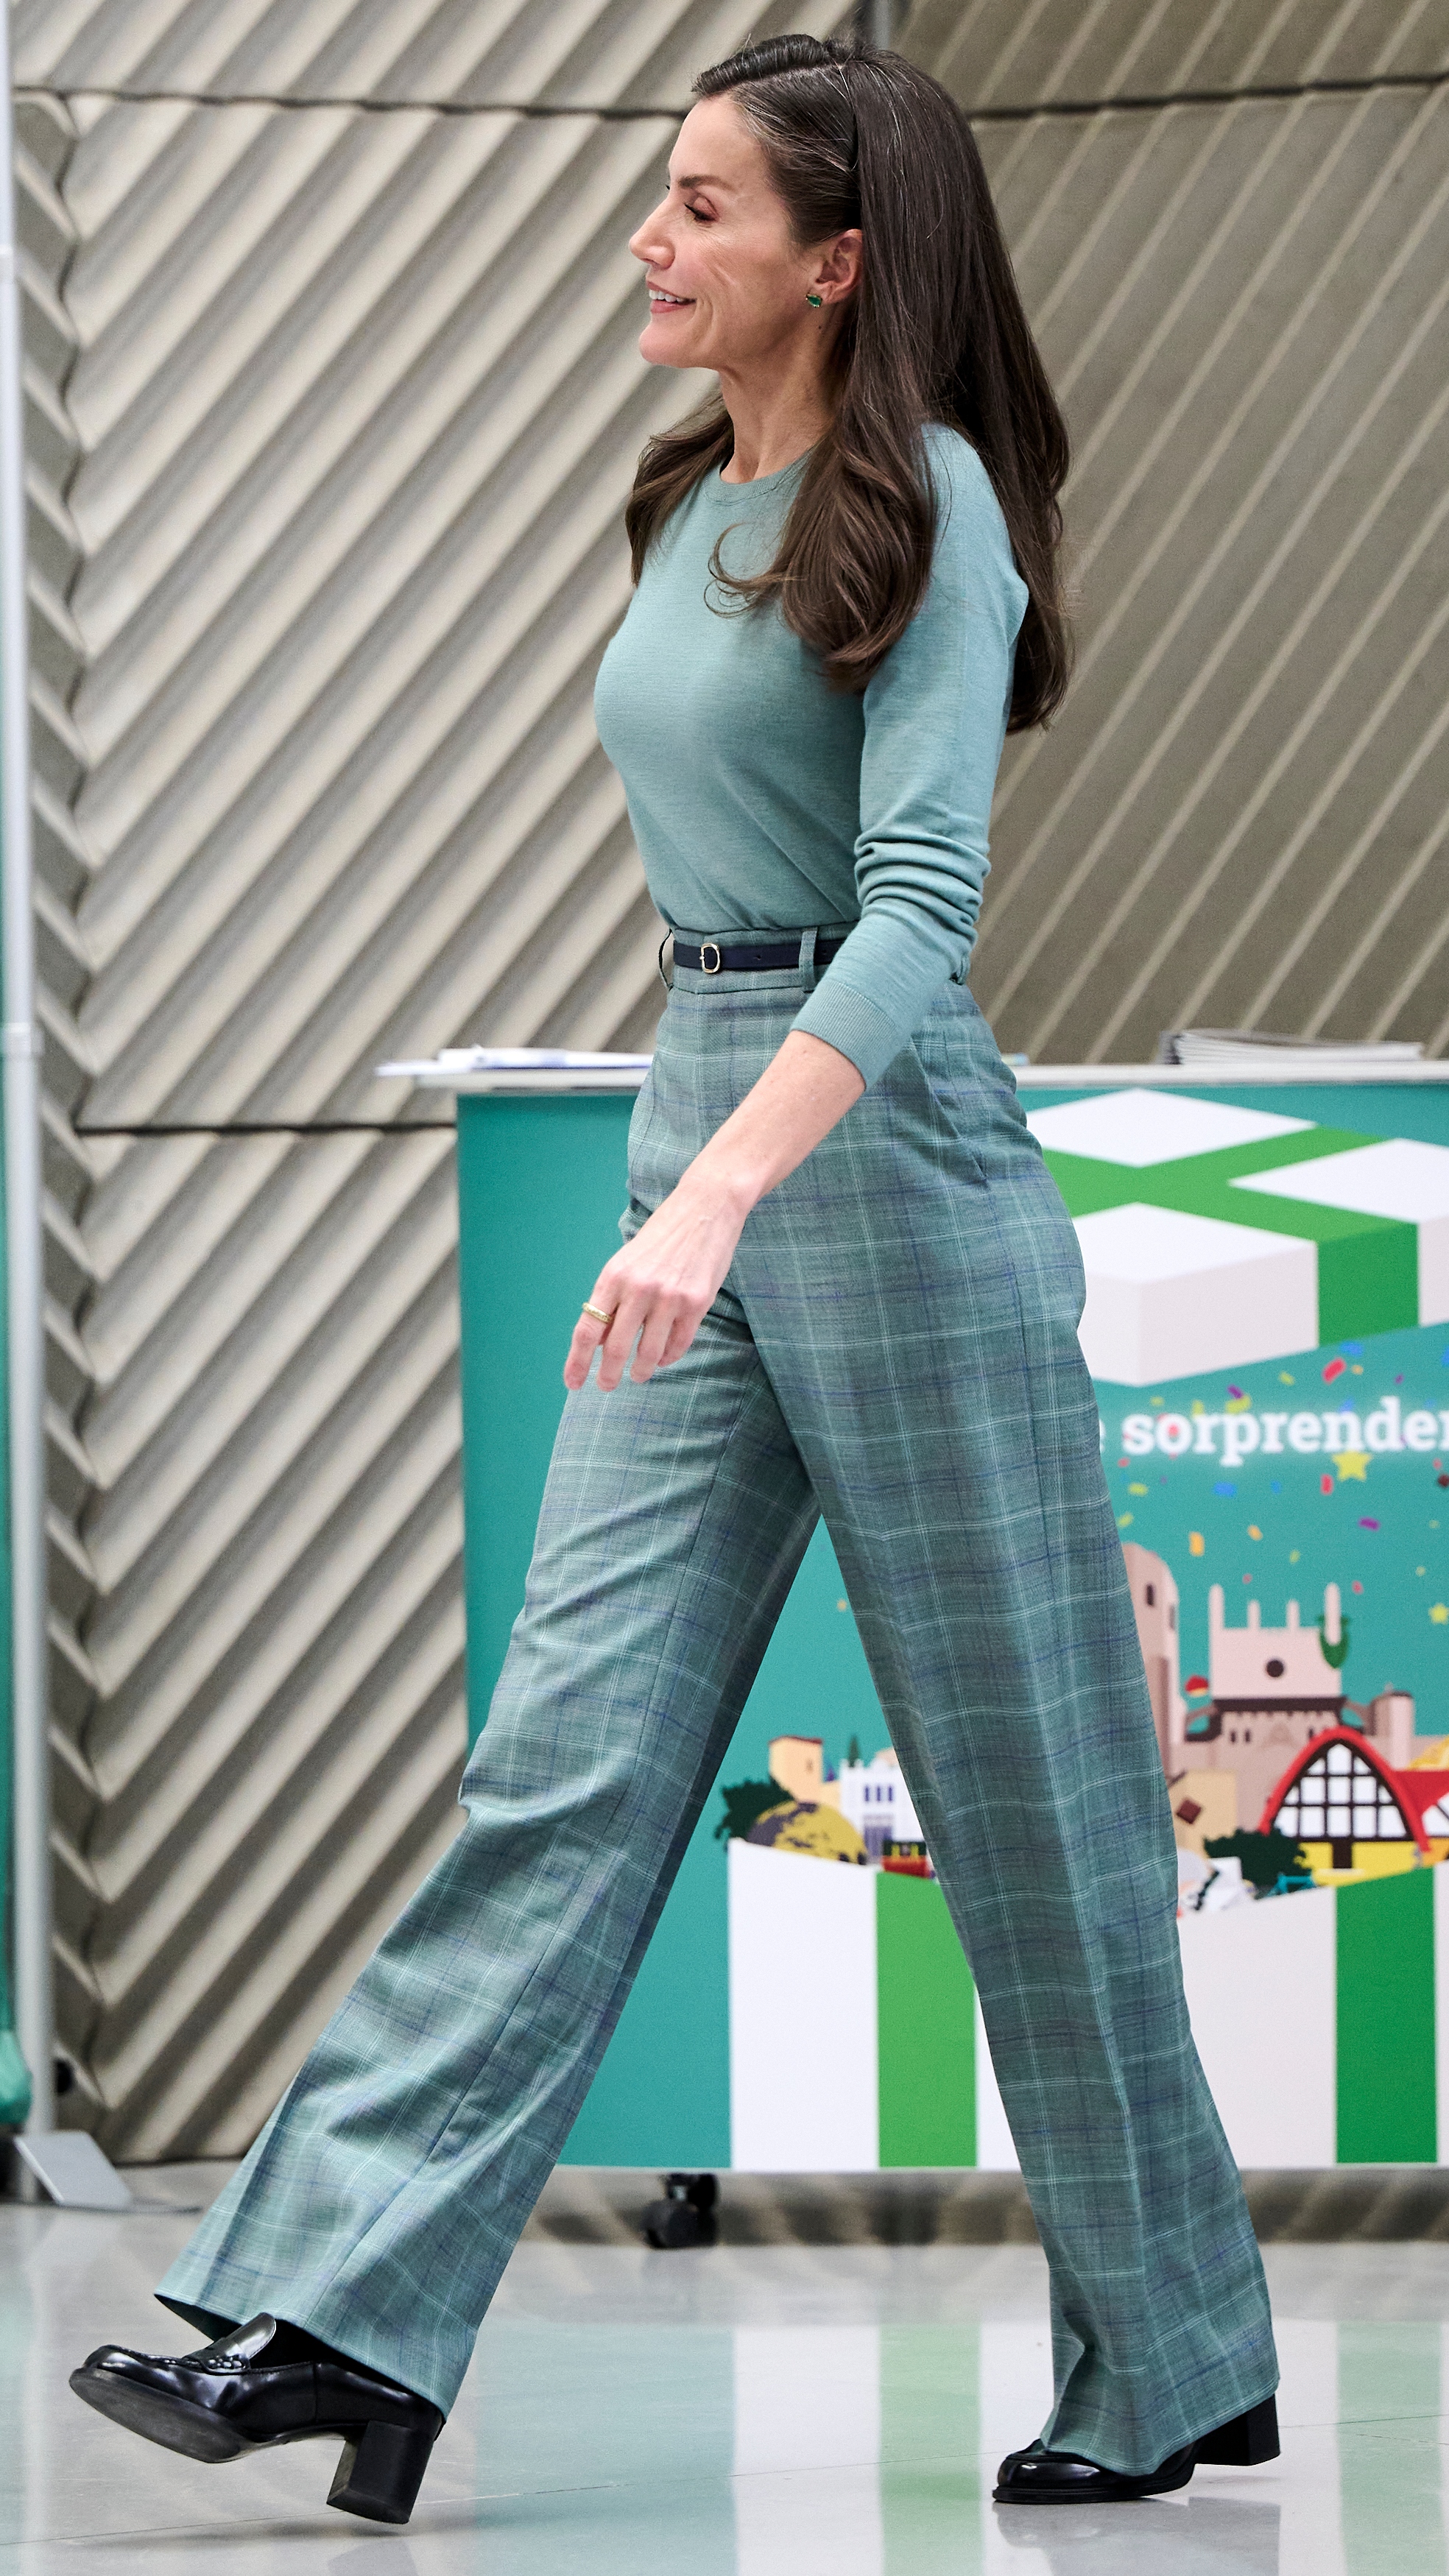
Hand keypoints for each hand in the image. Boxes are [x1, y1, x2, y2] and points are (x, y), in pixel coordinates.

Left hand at [563, 1029, 863, 1393]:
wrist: (705, 1207)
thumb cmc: (662, 1237)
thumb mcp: (628, 1261)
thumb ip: (615, 1297)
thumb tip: (601, 1340)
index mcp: (613, 1276)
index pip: (587, 1330)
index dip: (577, 1362)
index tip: (572, 1383)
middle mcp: (637, 1289)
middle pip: (614, 1347)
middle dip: (607, 1374)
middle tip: (606, 1386)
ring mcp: (668, 1297)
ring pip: (648, 1352)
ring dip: (641, 1370)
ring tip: (638, 1375)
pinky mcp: (696, 1302)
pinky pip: (678, 1343)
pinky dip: (669, 1356)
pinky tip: (664, 1358)